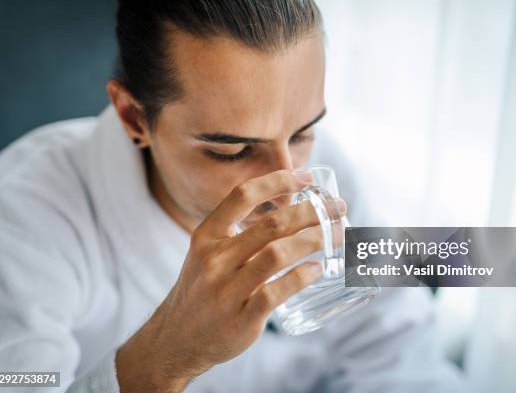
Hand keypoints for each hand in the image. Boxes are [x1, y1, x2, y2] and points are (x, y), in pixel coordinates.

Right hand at [116, 170, 345, 391]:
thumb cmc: (203, 290)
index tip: (306, 176)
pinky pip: (276, 292)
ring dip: (314, 240)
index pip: (243, 195)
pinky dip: (301, 277)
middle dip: (312, 211)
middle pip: (271, 223)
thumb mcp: (207, 253)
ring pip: (278, 254)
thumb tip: (290, 210)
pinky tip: (316, 269)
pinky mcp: (241, 319)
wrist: (177, 340)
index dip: (277, 180)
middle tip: (338, 208)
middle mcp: (215, 259)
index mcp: (206, 236)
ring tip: (338, 235)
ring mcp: (227, 290)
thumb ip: (238, 232)